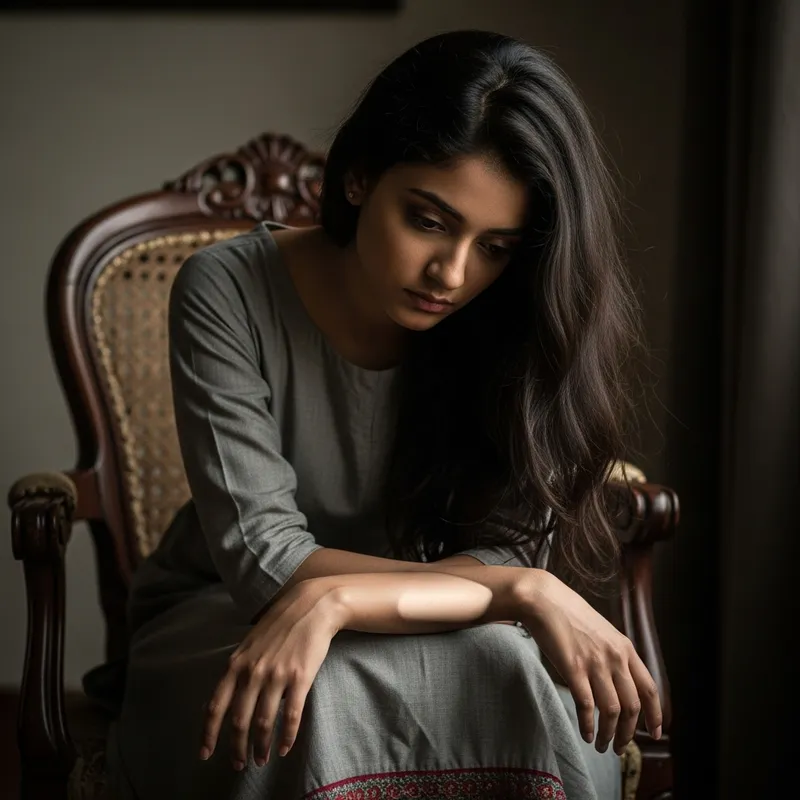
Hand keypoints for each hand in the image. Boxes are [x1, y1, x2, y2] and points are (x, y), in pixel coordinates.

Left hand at [200, 580, 340, 769]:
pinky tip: (285, 747)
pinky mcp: (300, 677)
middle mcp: (253, 672)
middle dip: (236, 748)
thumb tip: (230, 698)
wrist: (312, 606)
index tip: (205, 754)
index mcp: (237, 664)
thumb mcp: (250, 644)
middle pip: (238, 720)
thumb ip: (239, 669)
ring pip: (263, 722)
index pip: (216, 706)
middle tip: (239, 764)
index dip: (209, 733)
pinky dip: (286, 736)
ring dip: (261, 746)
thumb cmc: (280, 624)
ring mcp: (277, 675)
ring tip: (262, 759)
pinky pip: (291, 714)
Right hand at [518, 570, 662, 755]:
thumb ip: (614, 654)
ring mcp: (595, 663)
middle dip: (627, 733)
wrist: (544, 600)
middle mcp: (615, 657)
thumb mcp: (603, 631)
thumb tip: (619, 683)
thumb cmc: (569, 614)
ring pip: (612, 711)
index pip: (650, 689)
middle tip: (619, 747)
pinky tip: (585, 733)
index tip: (655, 734)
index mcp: (625, 648)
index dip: (655, 715)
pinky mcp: (573, 668)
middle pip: (632, 707)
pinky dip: (588, 725)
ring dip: (608, 734)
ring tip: (601, 745)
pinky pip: (586, 706)